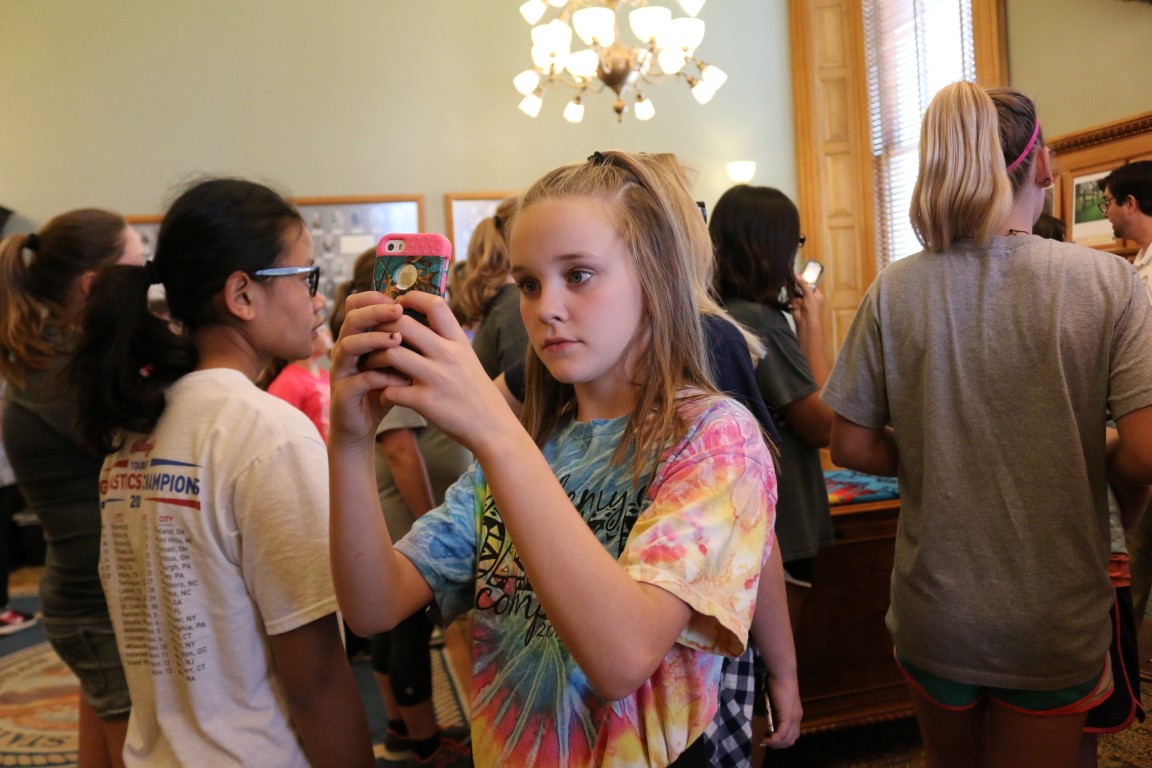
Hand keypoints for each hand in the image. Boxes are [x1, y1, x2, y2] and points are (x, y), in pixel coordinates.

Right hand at [327, 291, 408, 447]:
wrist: (364, 426)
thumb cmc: (383, 389)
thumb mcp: (396, 361)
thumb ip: (405, 341)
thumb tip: (431, 315)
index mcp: (357, 337)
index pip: (356, 306)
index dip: (373, 298)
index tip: (398, 298)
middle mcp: (345, 350)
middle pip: (351, 320)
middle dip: (374, 312)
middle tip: (398, 310)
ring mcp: (341, 371)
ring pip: (348, 346)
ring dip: (373, 340)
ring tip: (398, 339)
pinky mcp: (343, 394)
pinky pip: (358, 380)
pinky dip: (380, 376)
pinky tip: (402, 377)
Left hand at [361, 290, 522, 454]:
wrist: (492, 428)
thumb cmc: (476, 392)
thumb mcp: (467, 358)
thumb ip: (447, 340)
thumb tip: (423, 319)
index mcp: (458, 341)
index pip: (434, 304)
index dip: (411, 298)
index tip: (398, 304)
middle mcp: (448, 355)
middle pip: (403, 324)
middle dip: (382, 327)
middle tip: (374, 335)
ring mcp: (436, 378)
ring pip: (391, 353)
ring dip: (375, 358)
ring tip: (374, 364)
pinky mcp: (426, 402)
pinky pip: (391, 390)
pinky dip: (382, 390)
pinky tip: (385, 393)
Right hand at [761, 669, 801, 748]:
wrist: (783, 674)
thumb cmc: (777, 682)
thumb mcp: (775, 700)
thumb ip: (773, 710)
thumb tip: (764, 717)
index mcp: (796, 714)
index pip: (792, 735)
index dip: (781, 740)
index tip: (768, 738)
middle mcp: (797, 718)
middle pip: (791, 740)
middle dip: (777, 745)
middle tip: (765, 741)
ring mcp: (794, 718)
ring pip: (787, 740)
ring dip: (775, 744)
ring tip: (764, 740)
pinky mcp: (788, 716)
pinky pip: (783, 734)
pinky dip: (775, 739)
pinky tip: (767, 738)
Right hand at [790, 278, 824, 340]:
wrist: (805, 322)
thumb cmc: (812, 309)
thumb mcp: (809, 294)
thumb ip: (802, 284)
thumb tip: (796, 275)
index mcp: (817, 295)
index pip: (811, 285)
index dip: (806, 280)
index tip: (800, 274)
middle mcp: (810, 298)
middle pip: (803, 288)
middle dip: (798, 283)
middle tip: (793, 275)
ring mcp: (802, 301)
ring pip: (797, 291)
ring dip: (793, 287)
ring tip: (788, 278)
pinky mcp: (795, 304)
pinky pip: (791, 296)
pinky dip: (789, 292)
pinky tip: (786, 285)